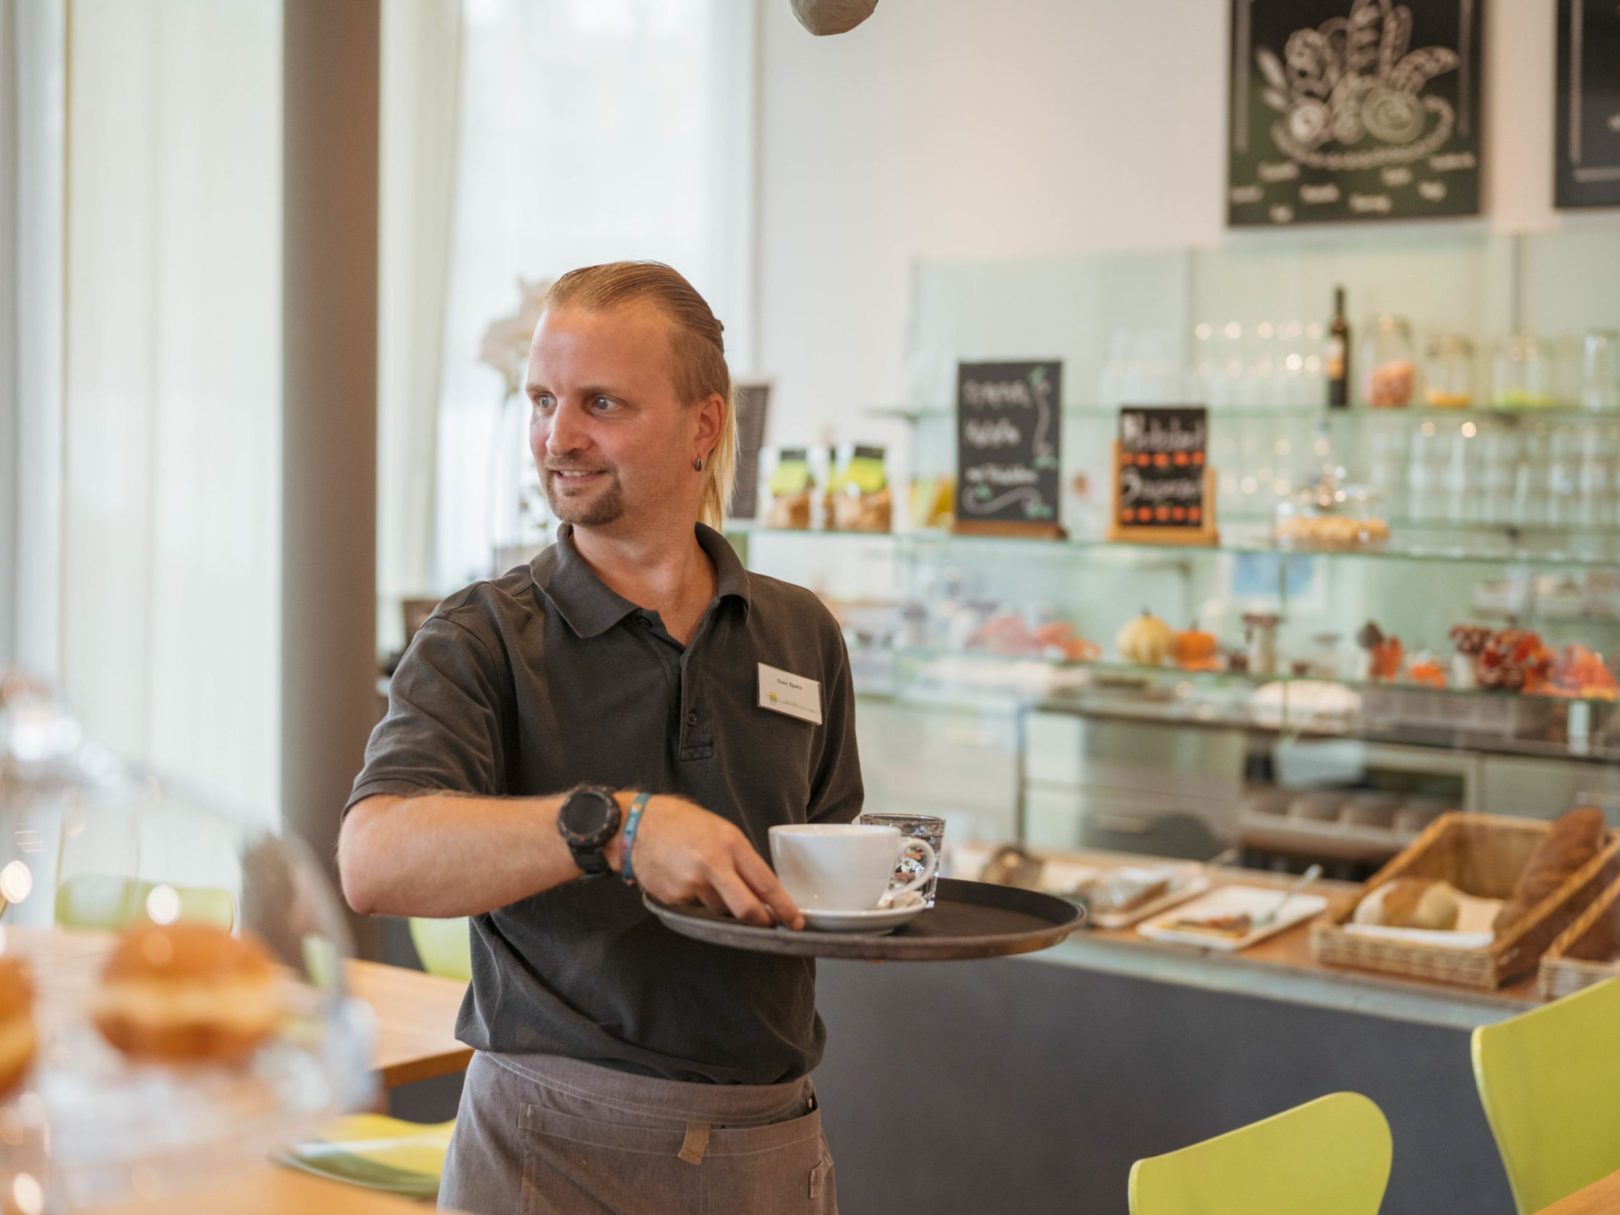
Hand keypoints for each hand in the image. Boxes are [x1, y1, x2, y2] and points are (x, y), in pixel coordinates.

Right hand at [614, 795, 804, 929]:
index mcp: (730, 845)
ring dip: (724, 905)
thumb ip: (741, 860)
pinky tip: (687, 881)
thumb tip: (761, 890)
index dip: (783, 907)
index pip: (765, 883)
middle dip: (761, 921)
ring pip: (720, 910)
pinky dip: (698, 901)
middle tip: (770, 925)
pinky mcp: (674, 899)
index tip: (795, 921)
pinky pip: (697, 909)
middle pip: (746, 909)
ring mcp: (691, 885)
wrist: (637, 826)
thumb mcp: (721, 831)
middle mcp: (712, 866)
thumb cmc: (683, 824)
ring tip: (709, 881)